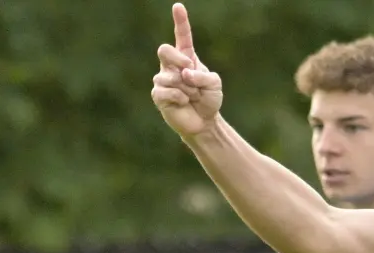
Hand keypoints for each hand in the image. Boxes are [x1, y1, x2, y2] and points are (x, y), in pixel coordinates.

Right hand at [151, 3, 223, 139]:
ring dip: (186, 88)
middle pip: (164, 50)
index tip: (178, 7)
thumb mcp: (215, 84)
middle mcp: (171, 66)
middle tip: (189, 70)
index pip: (182, 36)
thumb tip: (185, 74)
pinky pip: (166, 91)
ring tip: (192, 96)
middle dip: (177, 59)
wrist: (204, 121)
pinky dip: (180, 97)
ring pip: (169, 76)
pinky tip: (184, 102)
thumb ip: (203, 76)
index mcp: (186, 57)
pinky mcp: (158, 96)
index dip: (180, 21)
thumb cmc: (209, 99)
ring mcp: (163, 80)